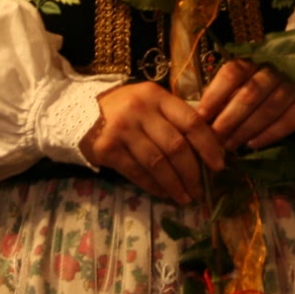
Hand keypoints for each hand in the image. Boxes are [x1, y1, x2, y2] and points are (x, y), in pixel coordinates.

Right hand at [79, 82, 225, 204]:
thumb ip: (174, 118)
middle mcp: (139, 110)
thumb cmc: (123, 109)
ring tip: (185, 197)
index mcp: (156, 96)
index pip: (191, 121)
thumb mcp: (150, 103)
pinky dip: (154, 186)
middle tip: (200, 190)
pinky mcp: (107, 149)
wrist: (76, 112)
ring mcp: (122, 129)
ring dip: (175, 185)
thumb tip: (208, 149)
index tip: (218, 165)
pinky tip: (163, 194)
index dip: (208, 145)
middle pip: (176, 146)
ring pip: (158, 163)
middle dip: (192, 173)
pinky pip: (137, 173)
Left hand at [193, 59, 294, 150]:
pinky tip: (252, 144)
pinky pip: (287, 122)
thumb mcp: (243, 81)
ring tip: (230, 145)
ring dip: (245, 130)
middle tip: (214, 138)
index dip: (215, 95)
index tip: (200, 117)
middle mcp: (276, 68)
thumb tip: (199, 116)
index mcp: (254, 58)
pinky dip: (268, 135)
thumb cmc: (262, 84)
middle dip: (229, 119)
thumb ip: (225, 93)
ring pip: (268, 109)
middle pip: (250, 94)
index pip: (232, 73)